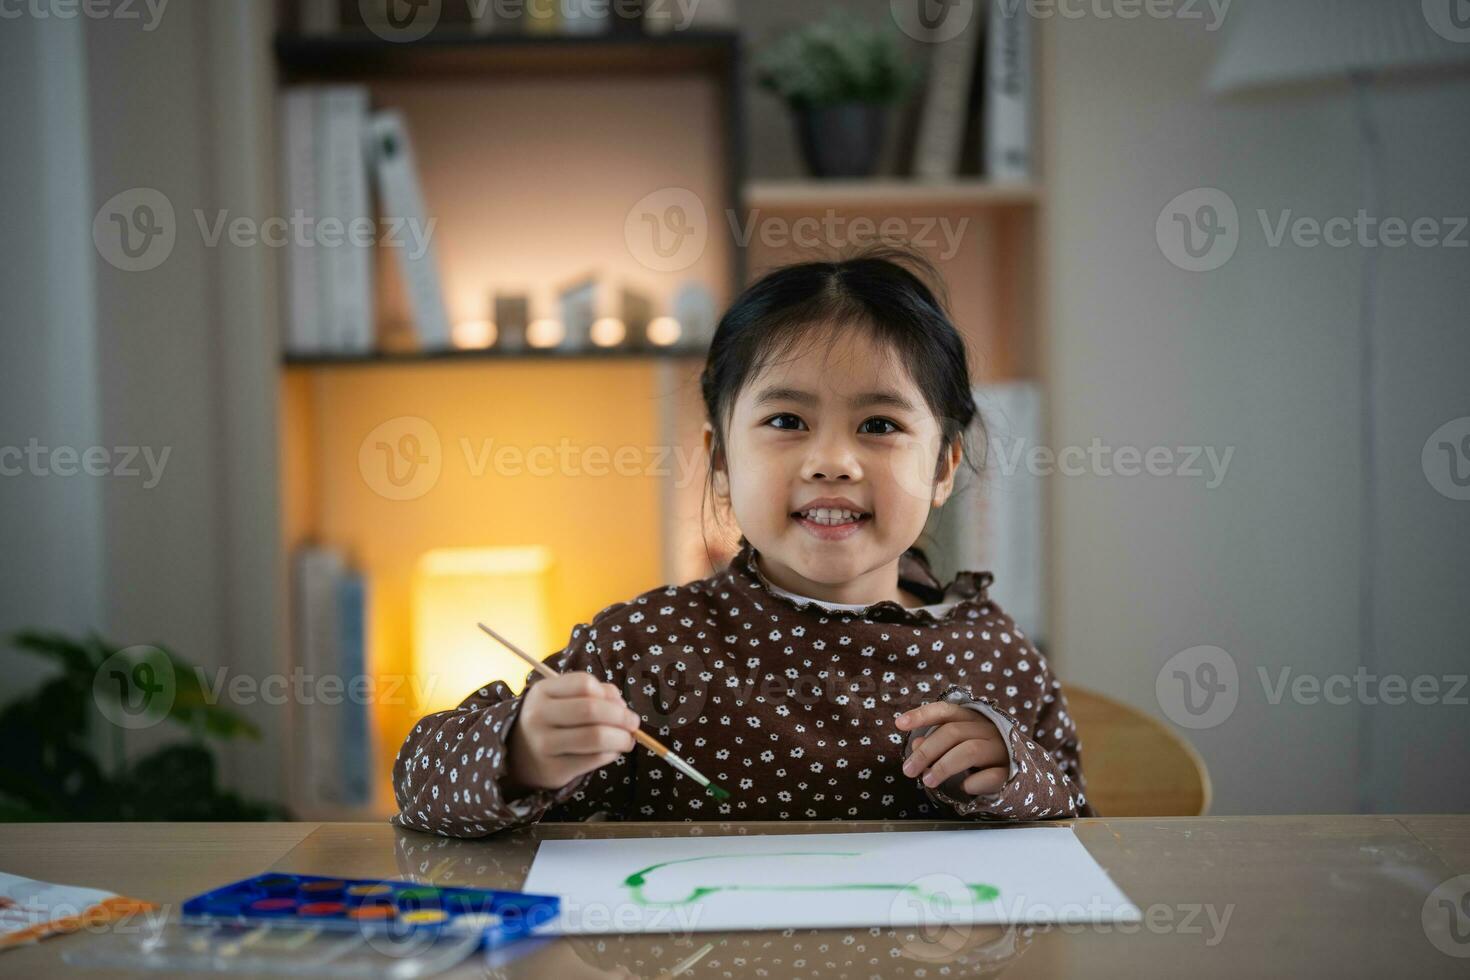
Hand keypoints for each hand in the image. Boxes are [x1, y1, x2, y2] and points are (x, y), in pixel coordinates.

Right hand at [505, 672, 640, 794]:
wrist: (519, 756)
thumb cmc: (552, 721)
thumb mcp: (562, 699)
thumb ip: (595, 694)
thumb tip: (622, 706)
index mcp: (543, 691)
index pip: (584, 683)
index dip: (609, 693)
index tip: (620, 703)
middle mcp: (539, 716)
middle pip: (591, 710)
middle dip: (621, 717)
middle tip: (634, 724)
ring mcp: (544, 744)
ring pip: (596, 737)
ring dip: (621, 738)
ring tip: (628, 740)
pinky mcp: (554, 769)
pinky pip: (594, 759)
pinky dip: (611, 754)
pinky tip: (612, 752)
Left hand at [894, 701, 1008, 797]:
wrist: (1024, 777)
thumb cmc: (983, 759)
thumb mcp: (958, 748)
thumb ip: (937, 743)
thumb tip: (916, 743)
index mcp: (973, 718)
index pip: (945, 710)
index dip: (921, 715)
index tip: (898, 724)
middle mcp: (988, 729)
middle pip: (952, 732)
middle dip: (926, 751)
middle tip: (908, 770)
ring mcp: (1002, 749)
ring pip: (969, 751)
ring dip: (943, 766)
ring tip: (927, 781)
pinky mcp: (1012, 771)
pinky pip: (991, 775)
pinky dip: (974, 782)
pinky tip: (965, 788)